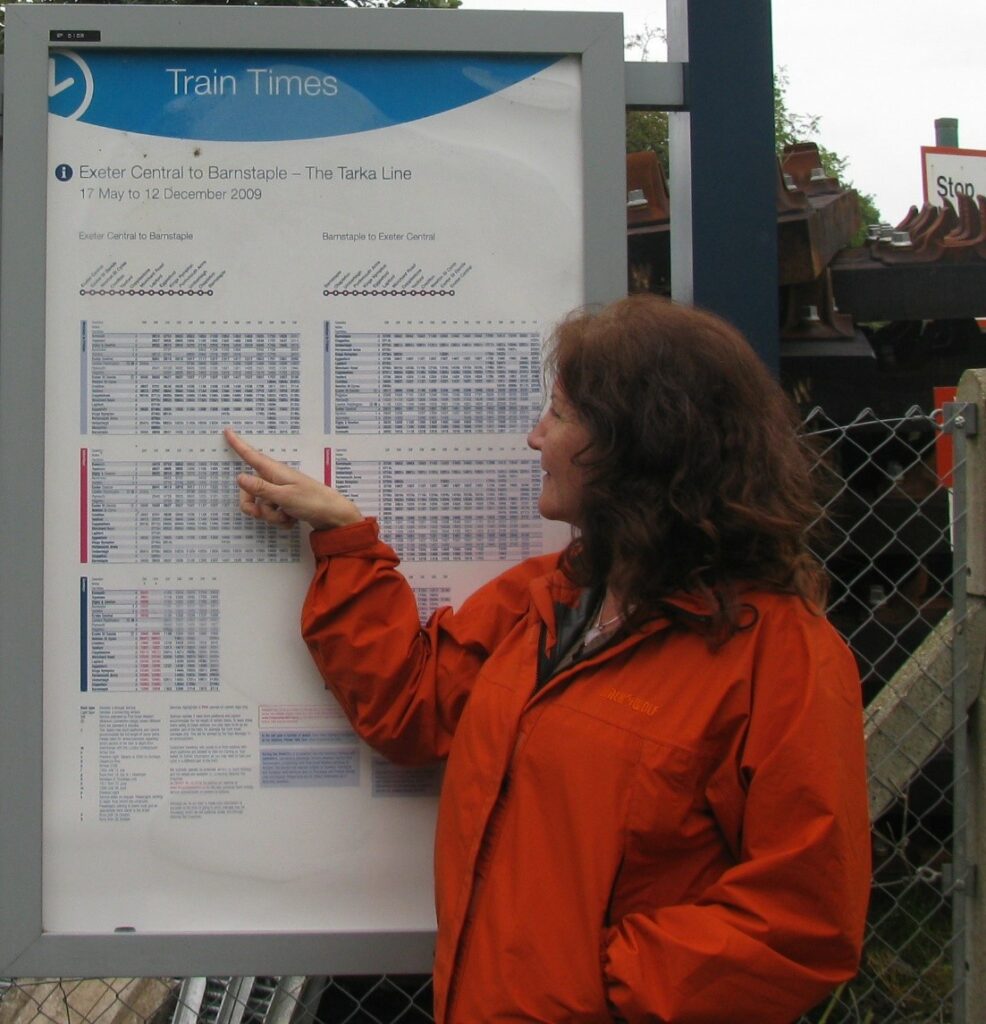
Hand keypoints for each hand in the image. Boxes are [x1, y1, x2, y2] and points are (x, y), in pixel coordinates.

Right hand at [224, 428, 363, 530]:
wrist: (333, 516)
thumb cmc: (312, 502)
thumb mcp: (284, 496)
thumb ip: (261, 488)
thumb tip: (239, 477)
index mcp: (274, 471)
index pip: (252, 456)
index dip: (239, 444)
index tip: (227, 431)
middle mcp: (275, 479)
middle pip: (250, 490)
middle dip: (254, 506)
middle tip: (260, 514)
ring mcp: (281, 492)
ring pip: (262, 505)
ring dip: (271, 515)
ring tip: (286, 516)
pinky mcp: (286, 503)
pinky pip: (273, 512)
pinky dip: (280, 519)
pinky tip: (292, 520)